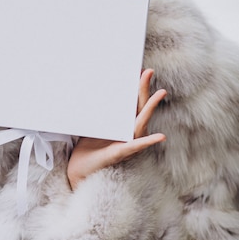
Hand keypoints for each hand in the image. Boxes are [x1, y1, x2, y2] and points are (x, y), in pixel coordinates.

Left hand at [67, 69, 166, 189]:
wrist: (79, 169)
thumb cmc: (88, 149)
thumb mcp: (94, 125)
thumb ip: (100, 112)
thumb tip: (97, 90)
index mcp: (122, 125)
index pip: (131, 103)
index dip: (135, 87)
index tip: (138, 69)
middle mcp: (128, 133)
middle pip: (138, 107)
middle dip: (143, 89)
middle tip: (148, 71)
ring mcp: (126, 143)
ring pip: (140, 123)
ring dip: (150, 108)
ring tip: (160, 93)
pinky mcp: (120, 153)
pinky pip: (135, 146)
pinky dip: (147, 141)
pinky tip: (160, 136)